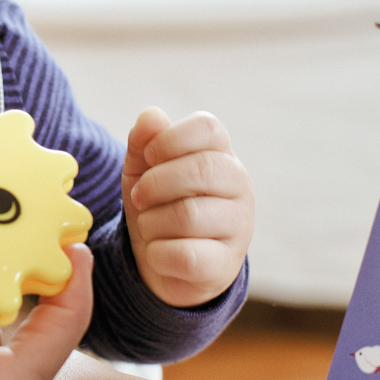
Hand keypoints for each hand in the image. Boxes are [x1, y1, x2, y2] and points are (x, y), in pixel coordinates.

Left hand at [122, 107, 252, 305]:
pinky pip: (185, 255)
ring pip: (188, 215)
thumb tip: (152, 115)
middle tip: (139, 195)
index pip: (207, 128)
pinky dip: (157, 253)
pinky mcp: (225, 264)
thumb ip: (144, 139)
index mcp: (220, 154)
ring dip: (151, 221)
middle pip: (200, 170)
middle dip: (155, 183)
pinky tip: (158, 251)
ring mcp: (239, 227)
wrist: (163, 259)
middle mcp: (239, 186)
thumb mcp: (142, 166)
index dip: (169, 139)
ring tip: (149, 224)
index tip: (149, 156)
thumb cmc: (157, 201)